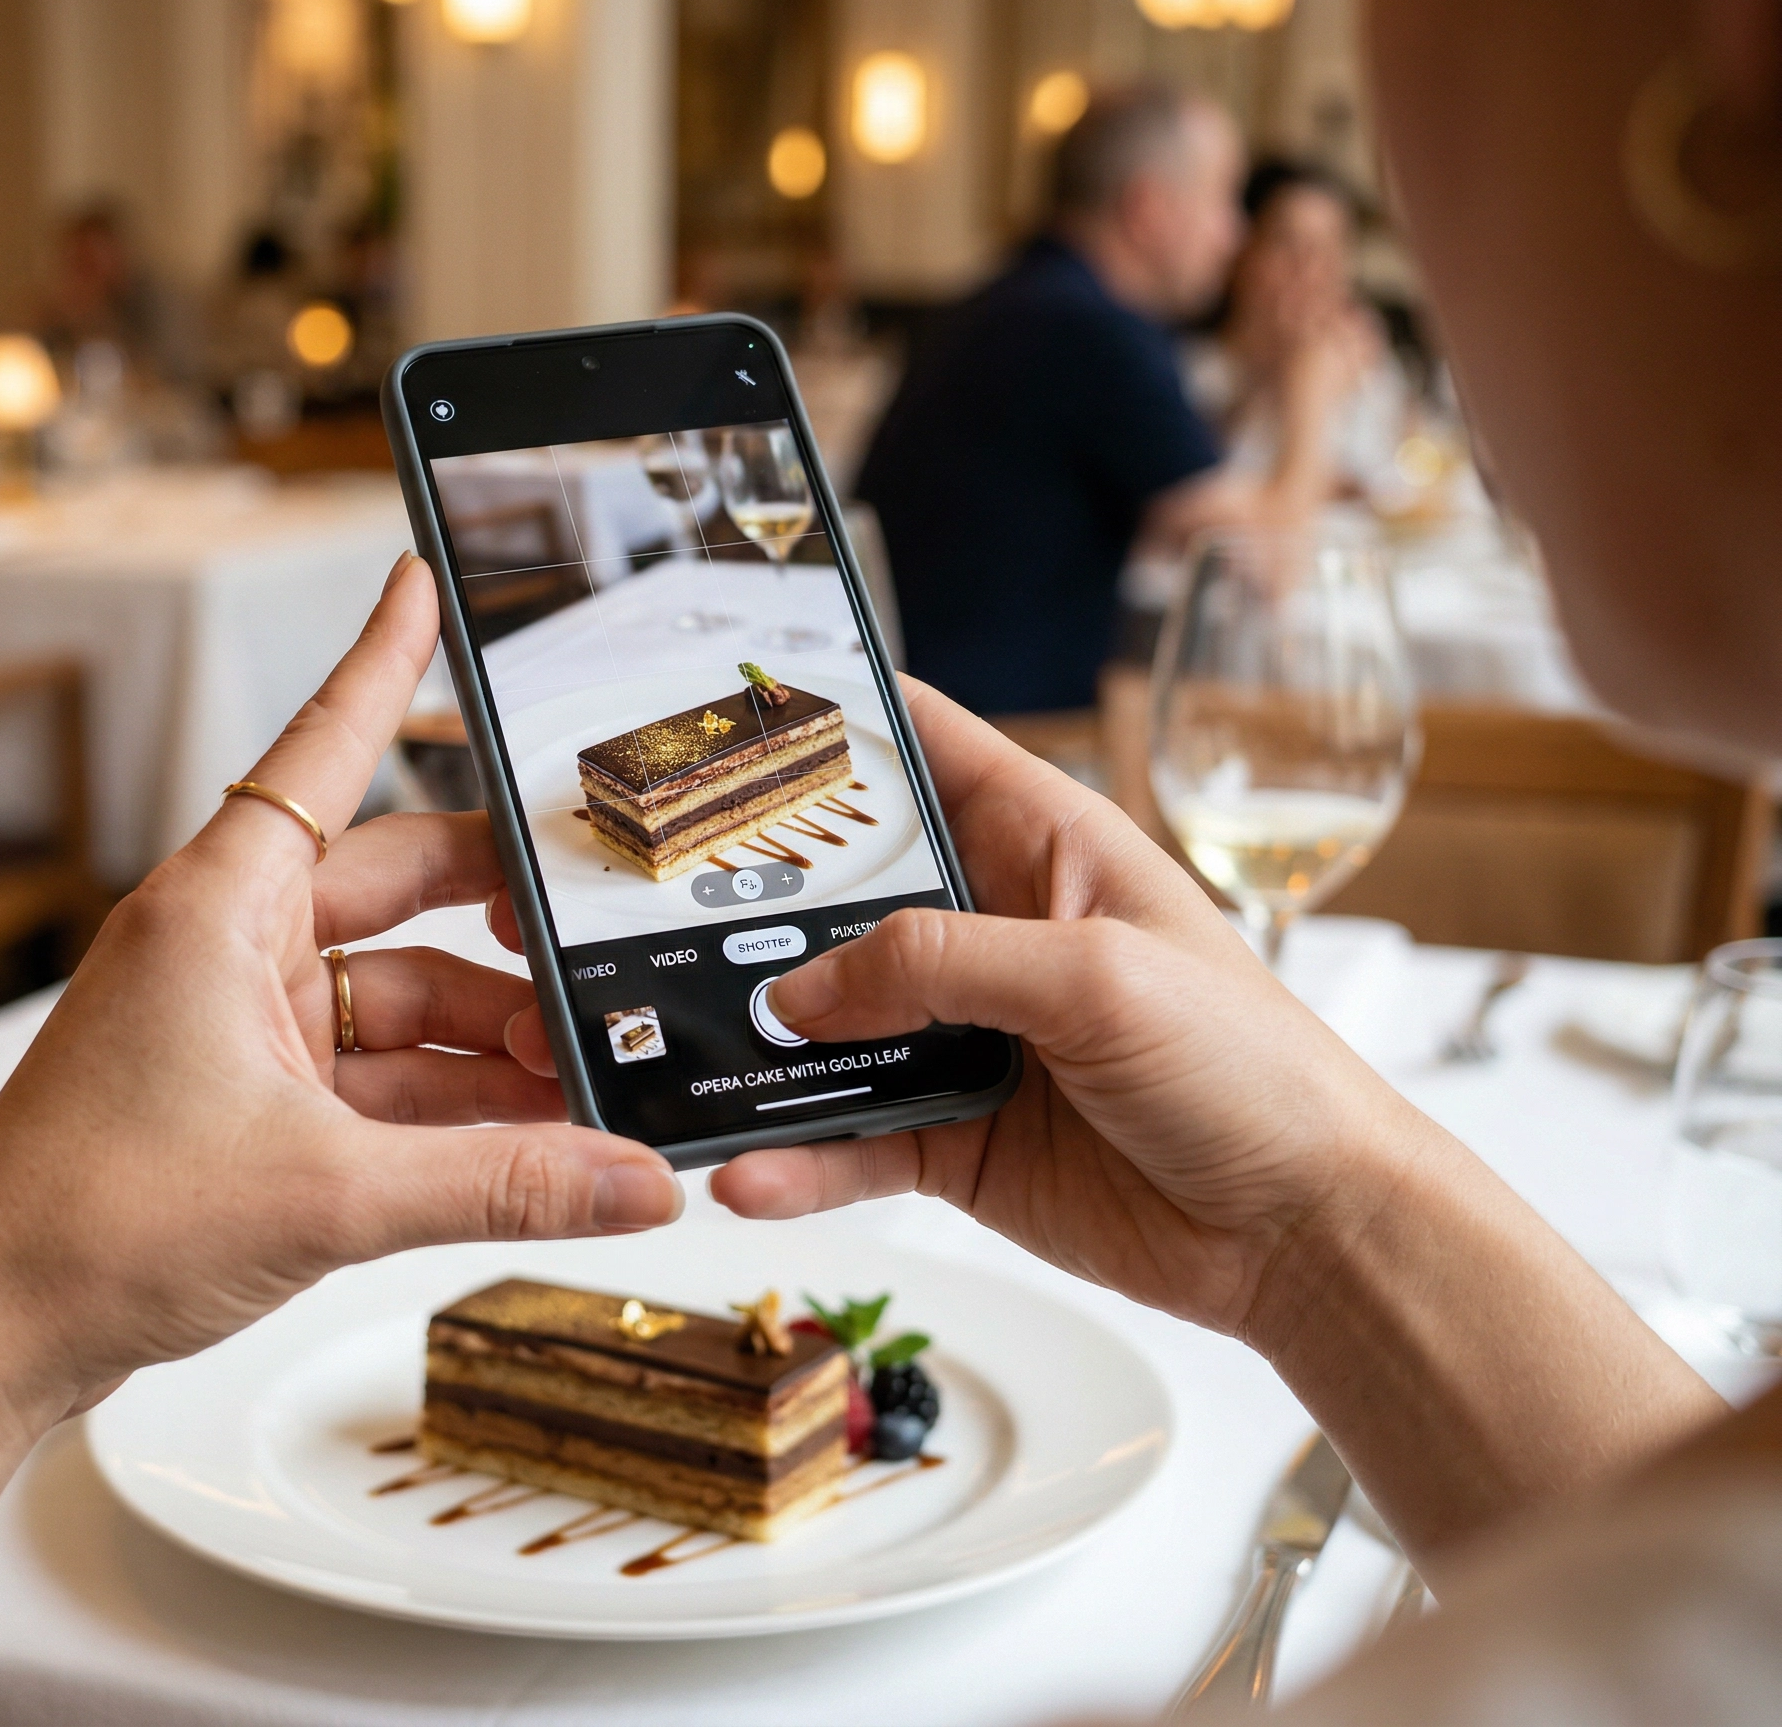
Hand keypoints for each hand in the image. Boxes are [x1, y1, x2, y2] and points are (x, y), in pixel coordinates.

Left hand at [0, 554, 680, 1422]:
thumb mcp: (327, 1194)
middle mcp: (227, 948)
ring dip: (486, 1035)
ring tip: (584, 1078)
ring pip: (397, 994)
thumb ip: (498, 1184)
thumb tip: (632, 1180)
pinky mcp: (244, 1100)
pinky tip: (526, 1135)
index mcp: (218, 910)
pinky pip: (374, 1072)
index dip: (384, 663)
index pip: (325, 750)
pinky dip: (445, 1099)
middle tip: (600, 934)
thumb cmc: (88, 1224)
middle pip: (395, 887)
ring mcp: (236, 1026)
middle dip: (502, 920)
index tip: (424, 583)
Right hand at [702, 681, 1425, 1338]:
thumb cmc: (1250, 1069)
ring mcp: (969, 1038)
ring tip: (682, 1057)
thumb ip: (941, 964)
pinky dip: (797, 1157)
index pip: (922, 750)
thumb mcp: (1094, 978)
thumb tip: (802, 994)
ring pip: (830, 1025)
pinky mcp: (955, 1138)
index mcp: (1045, 845)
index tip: (724, 718)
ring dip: (761, 1044)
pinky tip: (749, 1175)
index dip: (831, 725)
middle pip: (844, 896)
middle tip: (649, 909)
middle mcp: (994, 932)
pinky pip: (852, 1140)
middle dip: (752, 904)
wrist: (1304, 1232)